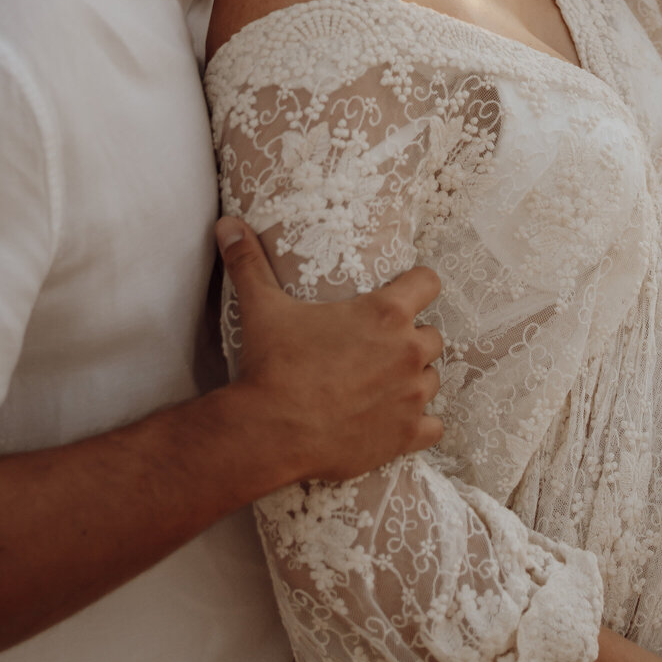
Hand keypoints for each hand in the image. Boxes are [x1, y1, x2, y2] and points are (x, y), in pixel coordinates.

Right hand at [215, 218, 444, 490]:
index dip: (417, 286)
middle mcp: (407, 351)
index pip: (429, 282)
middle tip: (377, 349)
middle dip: (410, 340)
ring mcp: (411, 396)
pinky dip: (418, 425)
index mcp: (386, 313)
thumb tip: (227, 225)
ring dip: (413, 380)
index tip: (402, 295)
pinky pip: (433, 427)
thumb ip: (250, 263)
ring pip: (431, 379)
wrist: (270, 432)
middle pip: (431, 335)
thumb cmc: (273, 366)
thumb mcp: (263, 308)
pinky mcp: (407, 435)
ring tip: (381, 386)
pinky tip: (394, 422)